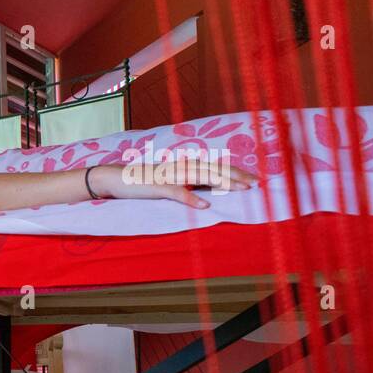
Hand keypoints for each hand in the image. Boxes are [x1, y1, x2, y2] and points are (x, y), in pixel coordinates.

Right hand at [94, 161, 256, 208]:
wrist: (116, 178)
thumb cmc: (143, 182)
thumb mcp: (169, 181)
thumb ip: (187, 184)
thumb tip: (207, 191)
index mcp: (185, 167)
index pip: (216, 167)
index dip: (235, 172)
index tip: (254, 179)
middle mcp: (182, 168)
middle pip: (215, 169)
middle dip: (237, 176)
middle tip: (257, 184)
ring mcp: (170, 177)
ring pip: (202, 177)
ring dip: (223, 183)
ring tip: (241, 189)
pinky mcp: (157, 187)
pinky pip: (178, 193)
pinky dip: (191, 199)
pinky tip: (205, 205)